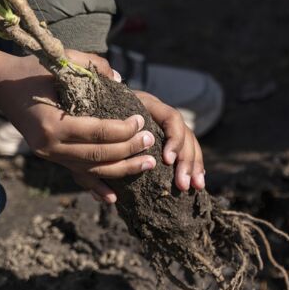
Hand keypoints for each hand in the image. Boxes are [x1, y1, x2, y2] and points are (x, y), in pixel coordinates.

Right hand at [0, 42, 204, 202]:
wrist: (2, 85)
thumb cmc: (34, 69)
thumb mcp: (62, 59)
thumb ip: (92, 66)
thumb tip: (119, 79)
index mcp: (52, 122)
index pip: (97, 132)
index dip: (123, 130)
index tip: (141, 121)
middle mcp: (49, 145)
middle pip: (97, 154)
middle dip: (128, 150)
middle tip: (150, 141)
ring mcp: (49, 155)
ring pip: (91, 169)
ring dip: (122, 169)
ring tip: (148, 163)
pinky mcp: (51, 159)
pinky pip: (77, 175)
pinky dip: (96, 187)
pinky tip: (114, 198)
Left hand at [75, 51, 205, 191]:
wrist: (91, 103)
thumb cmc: (92, 111)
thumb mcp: (95, 115)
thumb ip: (99, 128)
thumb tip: (104, 122)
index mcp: (146, 105)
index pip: (171, 117)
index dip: (174, 139)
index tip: (167, 160)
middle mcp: (160, 114)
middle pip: (185, 133)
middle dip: (187, 160)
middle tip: (182, 184)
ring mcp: (165, 126)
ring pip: (190, 143)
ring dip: (194, 166)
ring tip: (195, 186)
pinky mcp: (167, 140)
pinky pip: (186, 152)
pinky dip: (194, 167)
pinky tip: (197, 182)